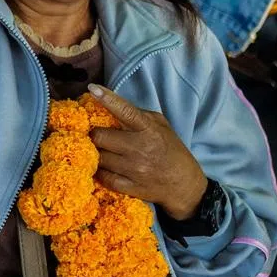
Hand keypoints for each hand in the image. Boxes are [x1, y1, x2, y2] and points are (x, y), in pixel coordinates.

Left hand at [87, 85, 207, 220]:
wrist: (184, 184)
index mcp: (148, 128)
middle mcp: (139, 148)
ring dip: (97, 153)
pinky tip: (104, 167)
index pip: (124, 111)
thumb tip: (114, 107)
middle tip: (97, 134)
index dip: (107, 99)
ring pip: (99, 158)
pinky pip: (104, 177)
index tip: (93, 89)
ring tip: (102, 151)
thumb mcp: (161, 125)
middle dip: (95, 133)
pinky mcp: (130, 187)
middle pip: (100, 137)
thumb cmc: (171, 149)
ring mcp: (134, 169)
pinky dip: (100, 171)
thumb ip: (139, 114)